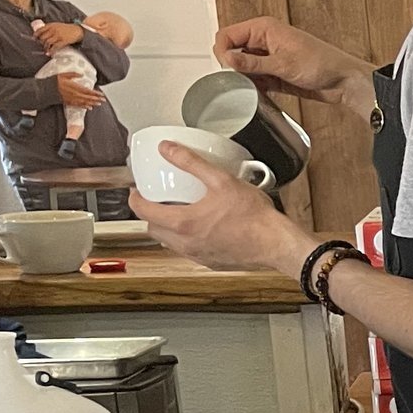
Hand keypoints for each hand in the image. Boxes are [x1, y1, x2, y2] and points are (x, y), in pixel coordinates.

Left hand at [32, 21, 84, 50]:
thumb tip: (42, 34)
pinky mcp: (63, 41)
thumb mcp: (57, 25)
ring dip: (46, 48)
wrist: (78, 30)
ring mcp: (58, 35)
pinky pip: (55, 47)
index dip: (36, 35)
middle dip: (41, 43)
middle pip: (43, 37)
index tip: (34, 38)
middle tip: (42, 46)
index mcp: (51, 25)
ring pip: (47, 42)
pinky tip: (51, 53)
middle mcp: (53, 30)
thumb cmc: (67, 29)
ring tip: (46, 50)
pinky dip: (52, 51)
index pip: (40, 30)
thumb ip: (50, 29)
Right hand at [54, 74, 104, 110]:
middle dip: (96, 99)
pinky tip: (89, 108)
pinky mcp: (68, 102)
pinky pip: (78, 105)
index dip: (95, 93)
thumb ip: (73, 74)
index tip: (101, 94)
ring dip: (92, 103)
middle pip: (88, 97)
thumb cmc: (55, 81)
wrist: (46, 89)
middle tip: (103, 100)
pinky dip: (84, 107)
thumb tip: (81, 74)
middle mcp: (74, 94)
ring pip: (84, 102)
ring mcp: (72, 99)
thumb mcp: (63, 74)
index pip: (88, 91)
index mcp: (74, 87)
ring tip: (99, 104)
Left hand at [128, 142, 307, 274]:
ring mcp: (198, 255)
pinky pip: (189, 251)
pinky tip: (202, 229)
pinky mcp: (211, 263)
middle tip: (157, 201)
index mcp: (182, 222)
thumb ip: (191, 162)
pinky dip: (187, 240)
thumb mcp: (221, 180)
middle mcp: (185, 243)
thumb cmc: (255, 217)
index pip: (143, 211)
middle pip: (152, 229)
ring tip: (180, 214)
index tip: (137, 191)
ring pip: (169, 243)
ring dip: (167, 229)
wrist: (277, 244)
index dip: (135, 199)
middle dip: (150, 214)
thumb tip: (168, 149)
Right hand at [214, 15, 374, 117]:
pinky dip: (254, 85)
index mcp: (264, 28)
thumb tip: (227, 60)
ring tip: (254, 86)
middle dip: (232, 67)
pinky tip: (260, 92)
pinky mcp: (274, 72)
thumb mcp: (283, 64)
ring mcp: (268, 57)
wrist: (344, 81)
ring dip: (244, 78)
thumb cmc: (323, 64)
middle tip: (240, 80)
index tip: (226, 69)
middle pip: (232, 51)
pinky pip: (254, 78)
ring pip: (242, 67)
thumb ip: (252, 64)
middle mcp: (264, 40)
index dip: (222, 51)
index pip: (227, 35)